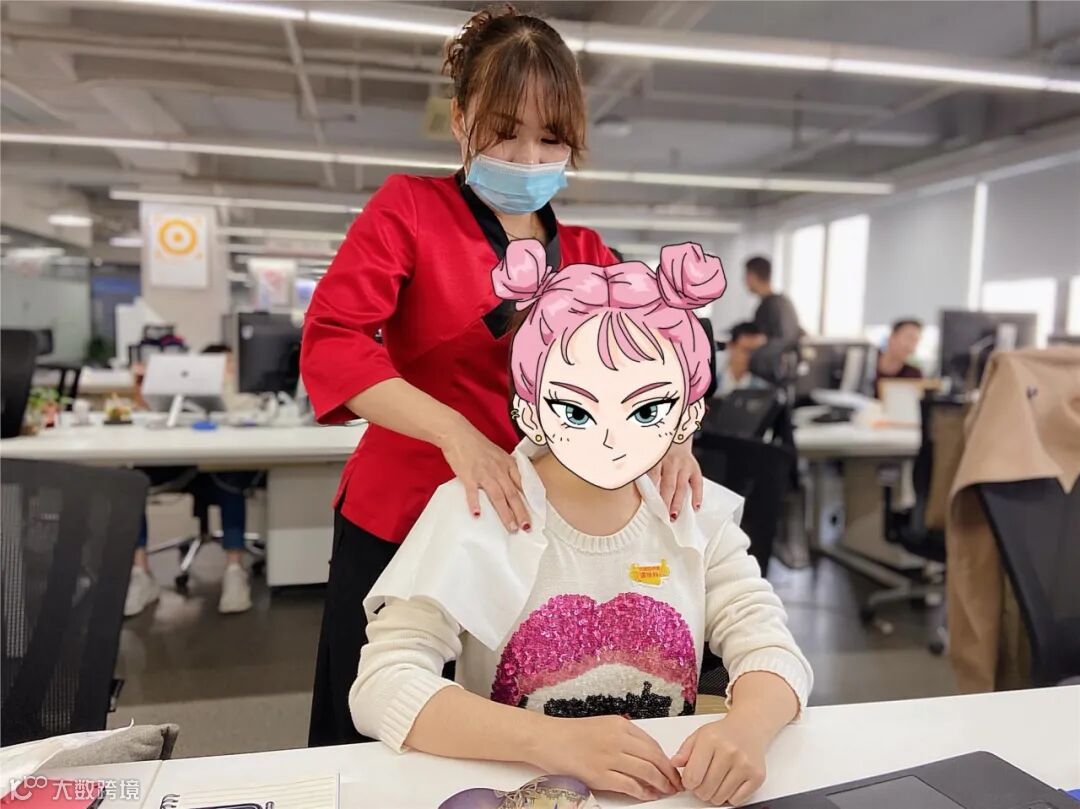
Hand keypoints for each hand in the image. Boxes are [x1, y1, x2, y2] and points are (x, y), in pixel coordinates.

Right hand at [437, 418, 530, 532]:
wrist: (458, 434)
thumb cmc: (477, 444)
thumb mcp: (498, 454)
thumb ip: (506, 469)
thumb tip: (515, 485)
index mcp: (508, 464)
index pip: (522, 485)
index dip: (529, 501)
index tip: (534, 514)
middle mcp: (499, 470)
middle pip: (513, 494)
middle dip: (521, 513)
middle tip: (526, 528)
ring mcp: (484, 474)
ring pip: (498, 496)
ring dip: (505, 513)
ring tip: (510, 528)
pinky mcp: (468, 476)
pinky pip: (473, 492)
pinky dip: (475, 504)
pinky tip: (477, 514)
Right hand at [529, 715, 682, 800]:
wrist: (546, 739)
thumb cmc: (570, 733)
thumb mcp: (601, 726)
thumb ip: (622, 736)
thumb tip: (644, 755)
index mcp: (619, 725)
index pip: (652, 744)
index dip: (666, 759)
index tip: (672, 769)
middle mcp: (617, 739)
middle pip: (654, 758)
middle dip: (669, 773)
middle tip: (676, 784)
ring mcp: (608, 757)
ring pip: (646, 771)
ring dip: (660, 784)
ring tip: (665, 791)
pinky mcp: (599, 775)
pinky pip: (628, 785)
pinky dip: (642, 792)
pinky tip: (647, 796)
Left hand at [648, 439, 702, 520]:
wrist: (675, 432)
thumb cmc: (657, 447)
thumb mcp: (646, 453)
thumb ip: (640, 468)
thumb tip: (630, 484)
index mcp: (656, 458)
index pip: (653, 478)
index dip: (650, 493)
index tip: (648, 506)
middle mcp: (671, 461)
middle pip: (668, 485)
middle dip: (666, 502)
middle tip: (662, 516)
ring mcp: (684, 465)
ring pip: (681, 486)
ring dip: (678, 502)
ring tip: (674, 516)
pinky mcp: (694, 467)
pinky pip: (698, 483)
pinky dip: (697, 495)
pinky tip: (695, 507)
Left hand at [672, 715, 768, 805]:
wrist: (748, 728)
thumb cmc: (722, 734)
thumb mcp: (699, 735)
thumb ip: (684, 751)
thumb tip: (675, 763)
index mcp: (711, 740)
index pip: (692, 776)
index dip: (688, 783)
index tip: (690, 780)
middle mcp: (729, 751)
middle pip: (705, 790)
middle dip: (700, 790)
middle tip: (703, 781)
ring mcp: (745, 765)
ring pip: (720, 798)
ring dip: (714, 794)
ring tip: (715, 781)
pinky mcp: (757, 776)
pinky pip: (736, 801)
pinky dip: (729, 797)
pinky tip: (728, 783)